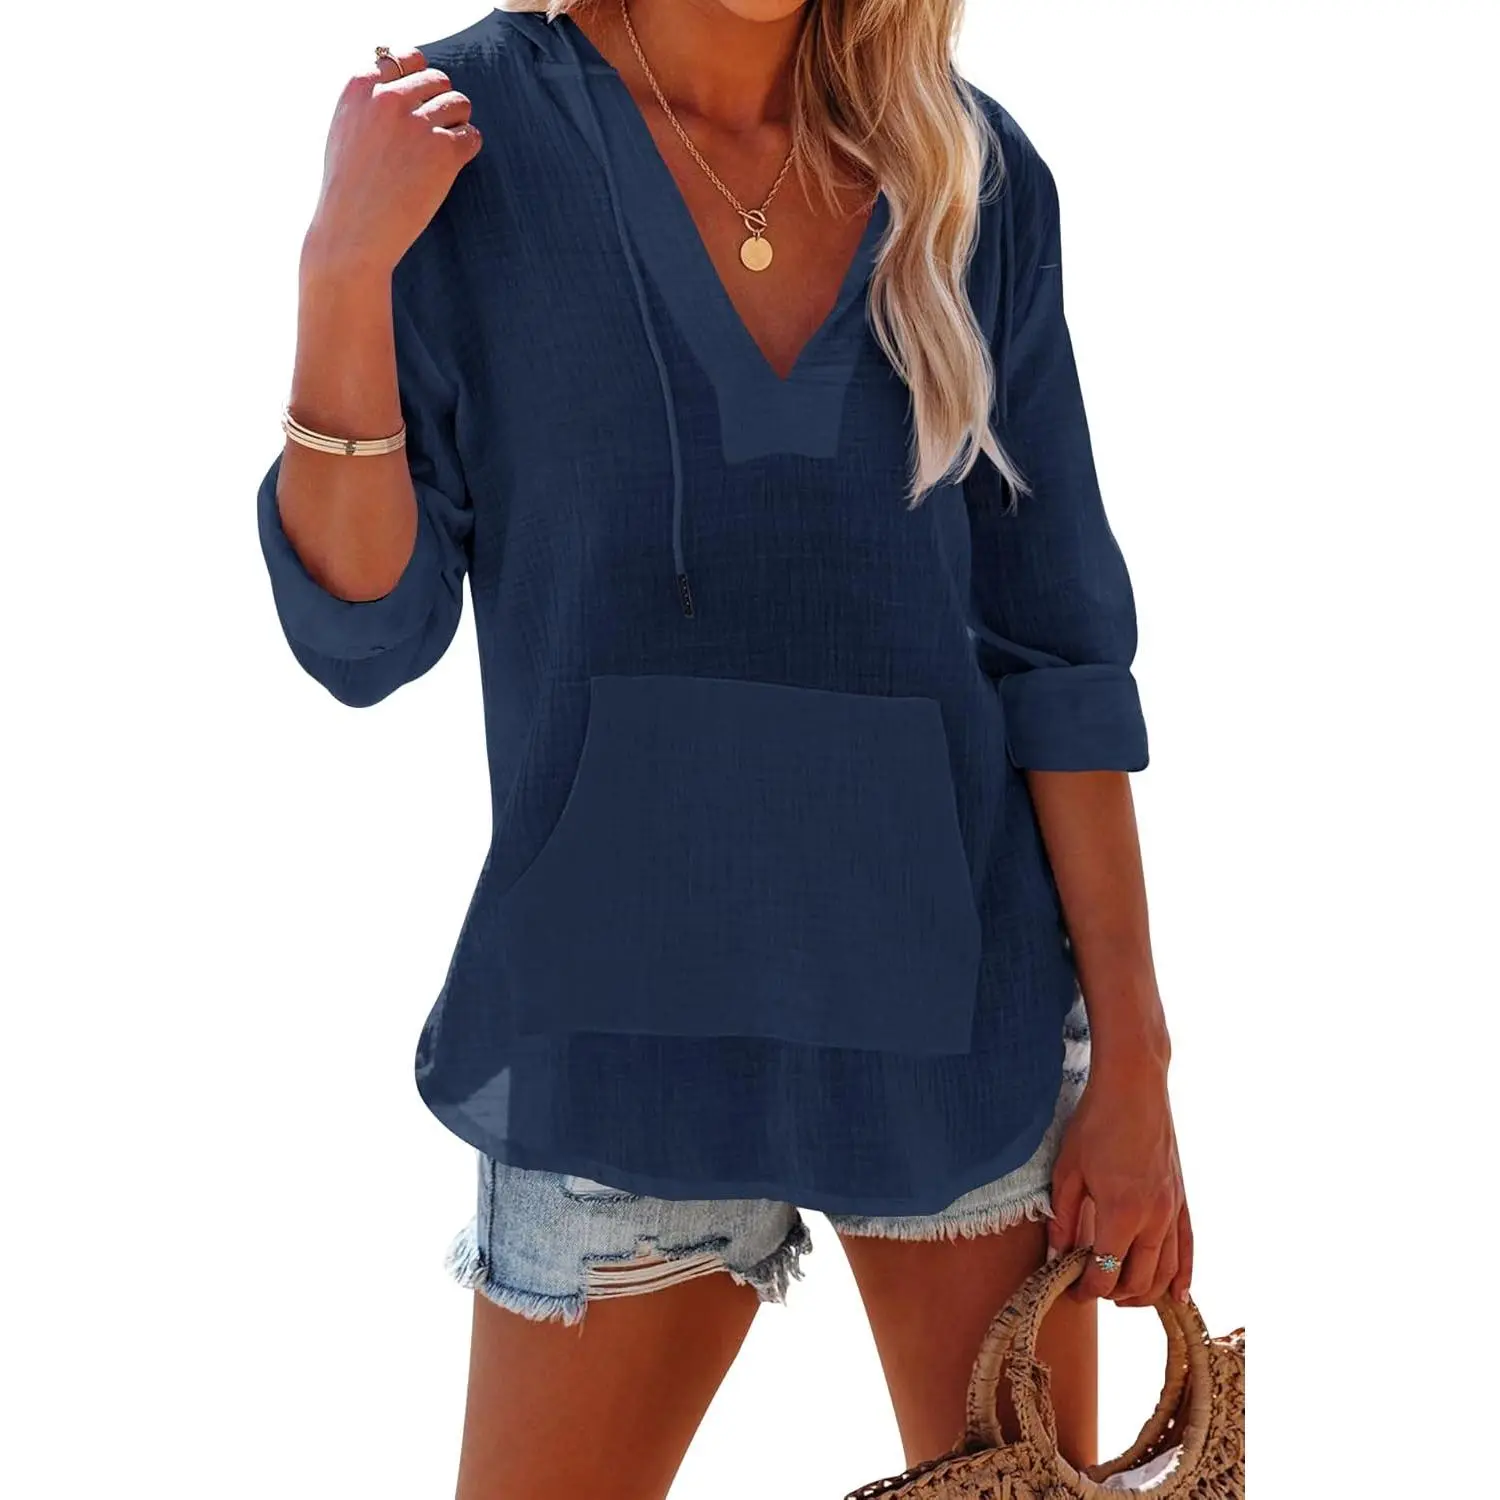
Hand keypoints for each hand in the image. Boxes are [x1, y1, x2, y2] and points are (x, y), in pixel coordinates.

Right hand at [302, 46, 482, 277]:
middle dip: (441, 103)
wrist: (353, 233)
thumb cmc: (349, 188)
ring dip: (457, 124)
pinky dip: (467, 149)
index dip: (417, 79)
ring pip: (460, 103)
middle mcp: (389, 98)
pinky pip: (472, 136)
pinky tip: (451, 166)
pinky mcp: (443, 150)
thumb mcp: (345, 129)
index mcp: (360, 87)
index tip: (418, 102)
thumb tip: (402, 74)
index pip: (403, 58)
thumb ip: (369, 100)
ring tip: (441, 152)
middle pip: (437, 79)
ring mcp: (417, 123)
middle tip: (433, 134)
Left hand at [1046, 1055, 1192, 1308]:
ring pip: (1167, 1271)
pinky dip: (1183, 1275)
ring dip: (1146, 1292)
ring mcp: (1173, 1210)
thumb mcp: (1067, 1171)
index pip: (1105, 1274)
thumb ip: (1063, 1219)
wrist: (1134, 1086)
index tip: (1070, 1289)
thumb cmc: (1096, 1123)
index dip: (1086, 1290)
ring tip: (1122, 1296)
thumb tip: (1056, 1257)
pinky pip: (1188, 1247)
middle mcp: (1154, 1218)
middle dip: (1114, 1294)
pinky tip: (1177, 1294)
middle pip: (1139, 1280)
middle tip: (1091, 1288)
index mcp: (1121, 1213)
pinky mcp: (1182, 1199)